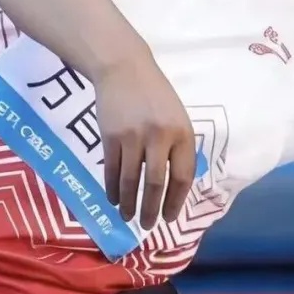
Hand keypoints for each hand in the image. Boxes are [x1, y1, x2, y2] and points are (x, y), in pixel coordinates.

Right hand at [93, 50, 195, 229]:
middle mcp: (159, 137)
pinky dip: (111, 188)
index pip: (182, 176)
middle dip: (152, 209)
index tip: (170, 218)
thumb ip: (177, 145)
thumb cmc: (153, 92)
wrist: (122, 67)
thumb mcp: (176, 115)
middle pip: (155, 183)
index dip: (176, 201)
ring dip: (129, 203)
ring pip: (130, 180)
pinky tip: (112, 198)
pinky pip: (111, 170)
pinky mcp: (110, 136)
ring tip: (127, 217)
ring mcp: (133, 137)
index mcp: (182, 132)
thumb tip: (174, 182)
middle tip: (149, 226)